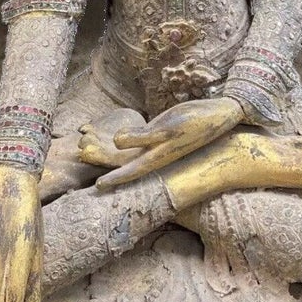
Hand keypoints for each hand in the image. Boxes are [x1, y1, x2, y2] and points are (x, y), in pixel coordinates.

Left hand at [92, 96, 243, 190]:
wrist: (217, 114)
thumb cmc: (196, 122)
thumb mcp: (168, 128)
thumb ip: (142, 136)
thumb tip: (116, 141)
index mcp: (157, 156)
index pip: (130, 170)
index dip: (114, 178)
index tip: (98, 186)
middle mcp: (154, 153)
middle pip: (125, 161)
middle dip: (105, 160)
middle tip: (84, 156)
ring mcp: (156, 143)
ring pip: (129, 150)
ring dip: (111, 149)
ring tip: (90, 145)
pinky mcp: (159, 132)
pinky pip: (136, 137)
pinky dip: (123, 137)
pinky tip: (111, 135)